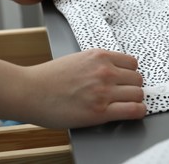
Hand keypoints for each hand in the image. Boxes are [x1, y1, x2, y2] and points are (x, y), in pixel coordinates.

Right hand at [21, 49, 145, 128]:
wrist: (30, 92)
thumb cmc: (49, 77)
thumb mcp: (78, 59)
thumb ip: (98, 64)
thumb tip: (115, 72)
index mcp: (99, 56)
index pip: (133, 63)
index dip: (130, 73)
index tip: (127, 80)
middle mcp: (105, 71)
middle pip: (138, 79)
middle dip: (133, 87)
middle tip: (125, 93)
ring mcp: (103, 91)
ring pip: (138, 94)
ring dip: (135, 99)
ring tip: (126, 103)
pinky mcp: (100, 111)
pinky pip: (133, 110)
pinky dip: (138, 112)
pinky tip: (133, 112)